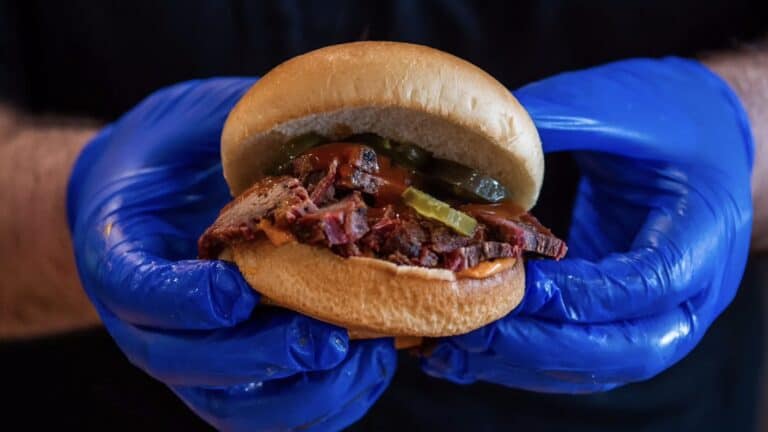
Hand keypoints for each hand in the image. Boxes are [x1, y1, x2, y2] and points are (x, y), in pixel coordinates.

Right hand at [67, 78, 395, 429]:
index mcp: (120, 255)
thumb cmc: (168, 157)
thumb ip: (233, 123)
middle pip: (190, 366)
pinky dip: (322, 404)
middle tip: (325, 339)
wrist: (144, 202)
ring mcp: (190, 357)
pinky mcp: (230, 374)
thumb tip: (313, 110)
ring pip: (235, 408)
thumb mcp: (188, 119)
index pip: (137, 289)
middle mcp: (148, 323)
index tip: (235, 289)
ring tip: (364, 359)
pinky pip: (270, 412)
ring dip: (302, 395)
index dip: (184, 300)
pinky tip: (369, 368)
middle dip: (263, 357)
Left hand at [422, 58, 752, 392]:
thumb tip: (479, 138)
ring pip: (602, 365)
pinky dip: (530, 361)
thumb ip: (560, 118)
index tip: (521, 284)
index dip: (583, 294)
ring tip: (463, 349)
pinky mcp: (627, 318)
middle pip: (629, 348)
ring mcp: (663, 313)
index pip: (651, 282)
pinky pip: (584, 357)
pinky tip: (476, 354)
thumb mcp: (621, 102)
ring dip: (529, 363)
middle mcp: (695, 289)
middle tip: (478, 330)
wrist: (705, 136)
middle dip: (547, 345)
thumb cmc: (669, 115)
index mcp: (705, 231)